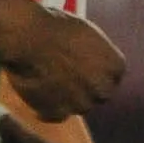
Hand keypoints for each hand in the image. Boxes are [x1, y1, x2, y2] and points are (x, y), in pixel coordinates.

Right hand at [0, 0, 125, 118]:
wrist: (27, 36)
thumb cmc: (53, 27)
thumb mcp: (85, 34)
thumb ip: (94, 54)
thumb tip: (89, 61)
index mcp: (116, 66)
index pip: (112, 77)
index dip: (95, 74)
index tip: (80, 70)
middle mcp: (104, 88)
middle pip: (98, 95)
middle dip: (84, 89)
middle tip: (64, 80)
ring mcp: (82, 103)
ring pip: (77, 107)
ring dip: (65, 100)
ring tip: (46, 86)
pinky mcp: (58, 113)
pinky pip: (54, 115)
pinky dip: (46, 110)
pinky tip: (37, 100)